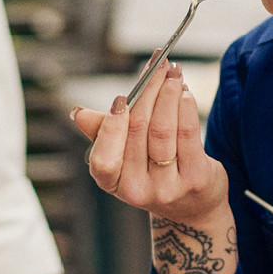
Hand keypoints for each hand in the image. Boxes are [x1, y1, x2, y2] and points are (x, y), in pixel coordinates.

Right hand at [71, 60, 227, 228]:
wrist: (194, 208)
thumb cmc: (154, 172)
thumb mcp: (125, 158)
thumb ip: (103, 133)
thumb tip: (76, 114)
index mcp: (113, 184)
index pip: (103, 158)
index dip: (111, 125)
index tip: (120, 97)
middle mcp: (137, 190)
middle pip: (138, 130)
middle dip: (147, 91)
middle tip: (157, 65)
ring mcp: (167, 188)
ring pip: (163, 129)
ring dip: (168, 94)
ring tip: (174, 72)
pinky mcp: (195, 180)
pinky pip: (187, 135)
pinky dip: (186, 108)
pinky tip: (185, 93)